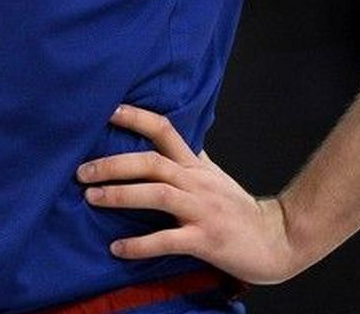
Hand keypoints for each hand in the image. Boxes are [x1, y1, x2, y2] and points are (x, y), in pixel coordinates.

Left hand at [76, 104, 297, 285]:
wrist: (277, 240)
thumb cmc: (238, 209)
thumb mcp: (213, 176)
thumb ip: (189, 157)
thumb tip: (167, 136)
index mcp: (196, 166)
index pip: (166, 130)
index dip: (137, 117)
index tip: (107, 110)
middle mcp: (197, 182)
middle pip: (153, 162)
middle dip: (114, 164)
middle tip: (81, 171)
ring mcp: (202, 210)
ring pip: (157, 194)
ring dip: (121, 195)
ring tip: (91, 198)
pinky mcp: (205, 240)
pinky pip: (167, 240)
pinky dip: (139, 245)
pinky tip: (117, 249)